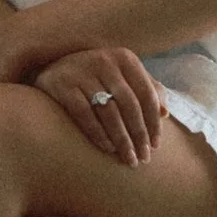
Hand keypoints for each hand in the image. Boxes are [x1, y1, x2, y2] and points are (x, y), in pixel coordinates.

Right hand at [35, 46, 170, 165]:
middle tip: (143, 158)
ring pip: (109, 112)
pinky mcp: (63, 85)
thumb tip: (165, 113)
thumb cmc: (95, 77)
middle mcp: (105, 61)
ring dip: (121, 139)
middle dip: (138, 135)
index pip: (146, 94)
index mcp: (125, 58)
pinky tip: (107, 148)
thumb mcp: (121, 76)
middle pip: (129, 105)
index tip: (156, 145)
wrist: (51, 68)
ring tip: (128, 159)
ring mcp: (82, 72)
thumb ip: (145, 89)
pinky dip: (98, 133)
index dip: (153, 122)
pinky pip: (85, 115)